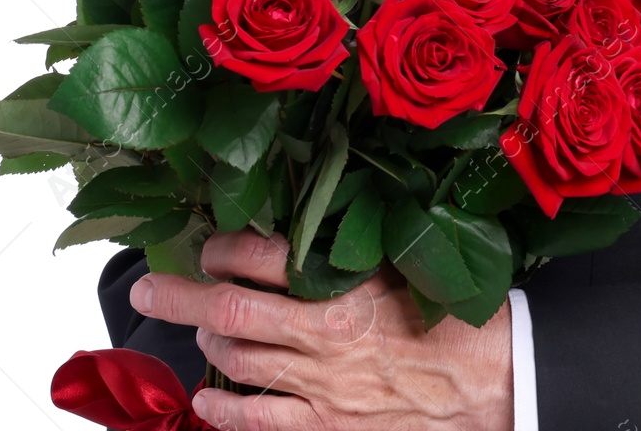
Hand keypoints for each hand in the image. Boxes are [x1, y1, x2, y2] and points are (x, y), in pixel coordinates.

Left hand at [130, 228, 514, 430]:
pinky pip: (255, 419)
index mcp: (344, 284)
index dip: (222, 248)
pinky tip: (206, 399)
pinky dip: (221, 409)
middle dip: (178, 295)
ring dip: (206, 341)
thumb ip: (349, 250)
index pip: (261, 257)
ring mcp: (320, 385)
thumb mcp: (403, 264)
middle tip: (146, 285)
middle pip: (228, 309)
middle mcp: (323, 333)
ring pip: (235, 359)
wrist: (493, 381)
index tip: (209, 243)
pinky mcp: (326, 424)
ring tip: (199, 328)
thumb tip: (299, 228)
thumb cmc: (453, 315)